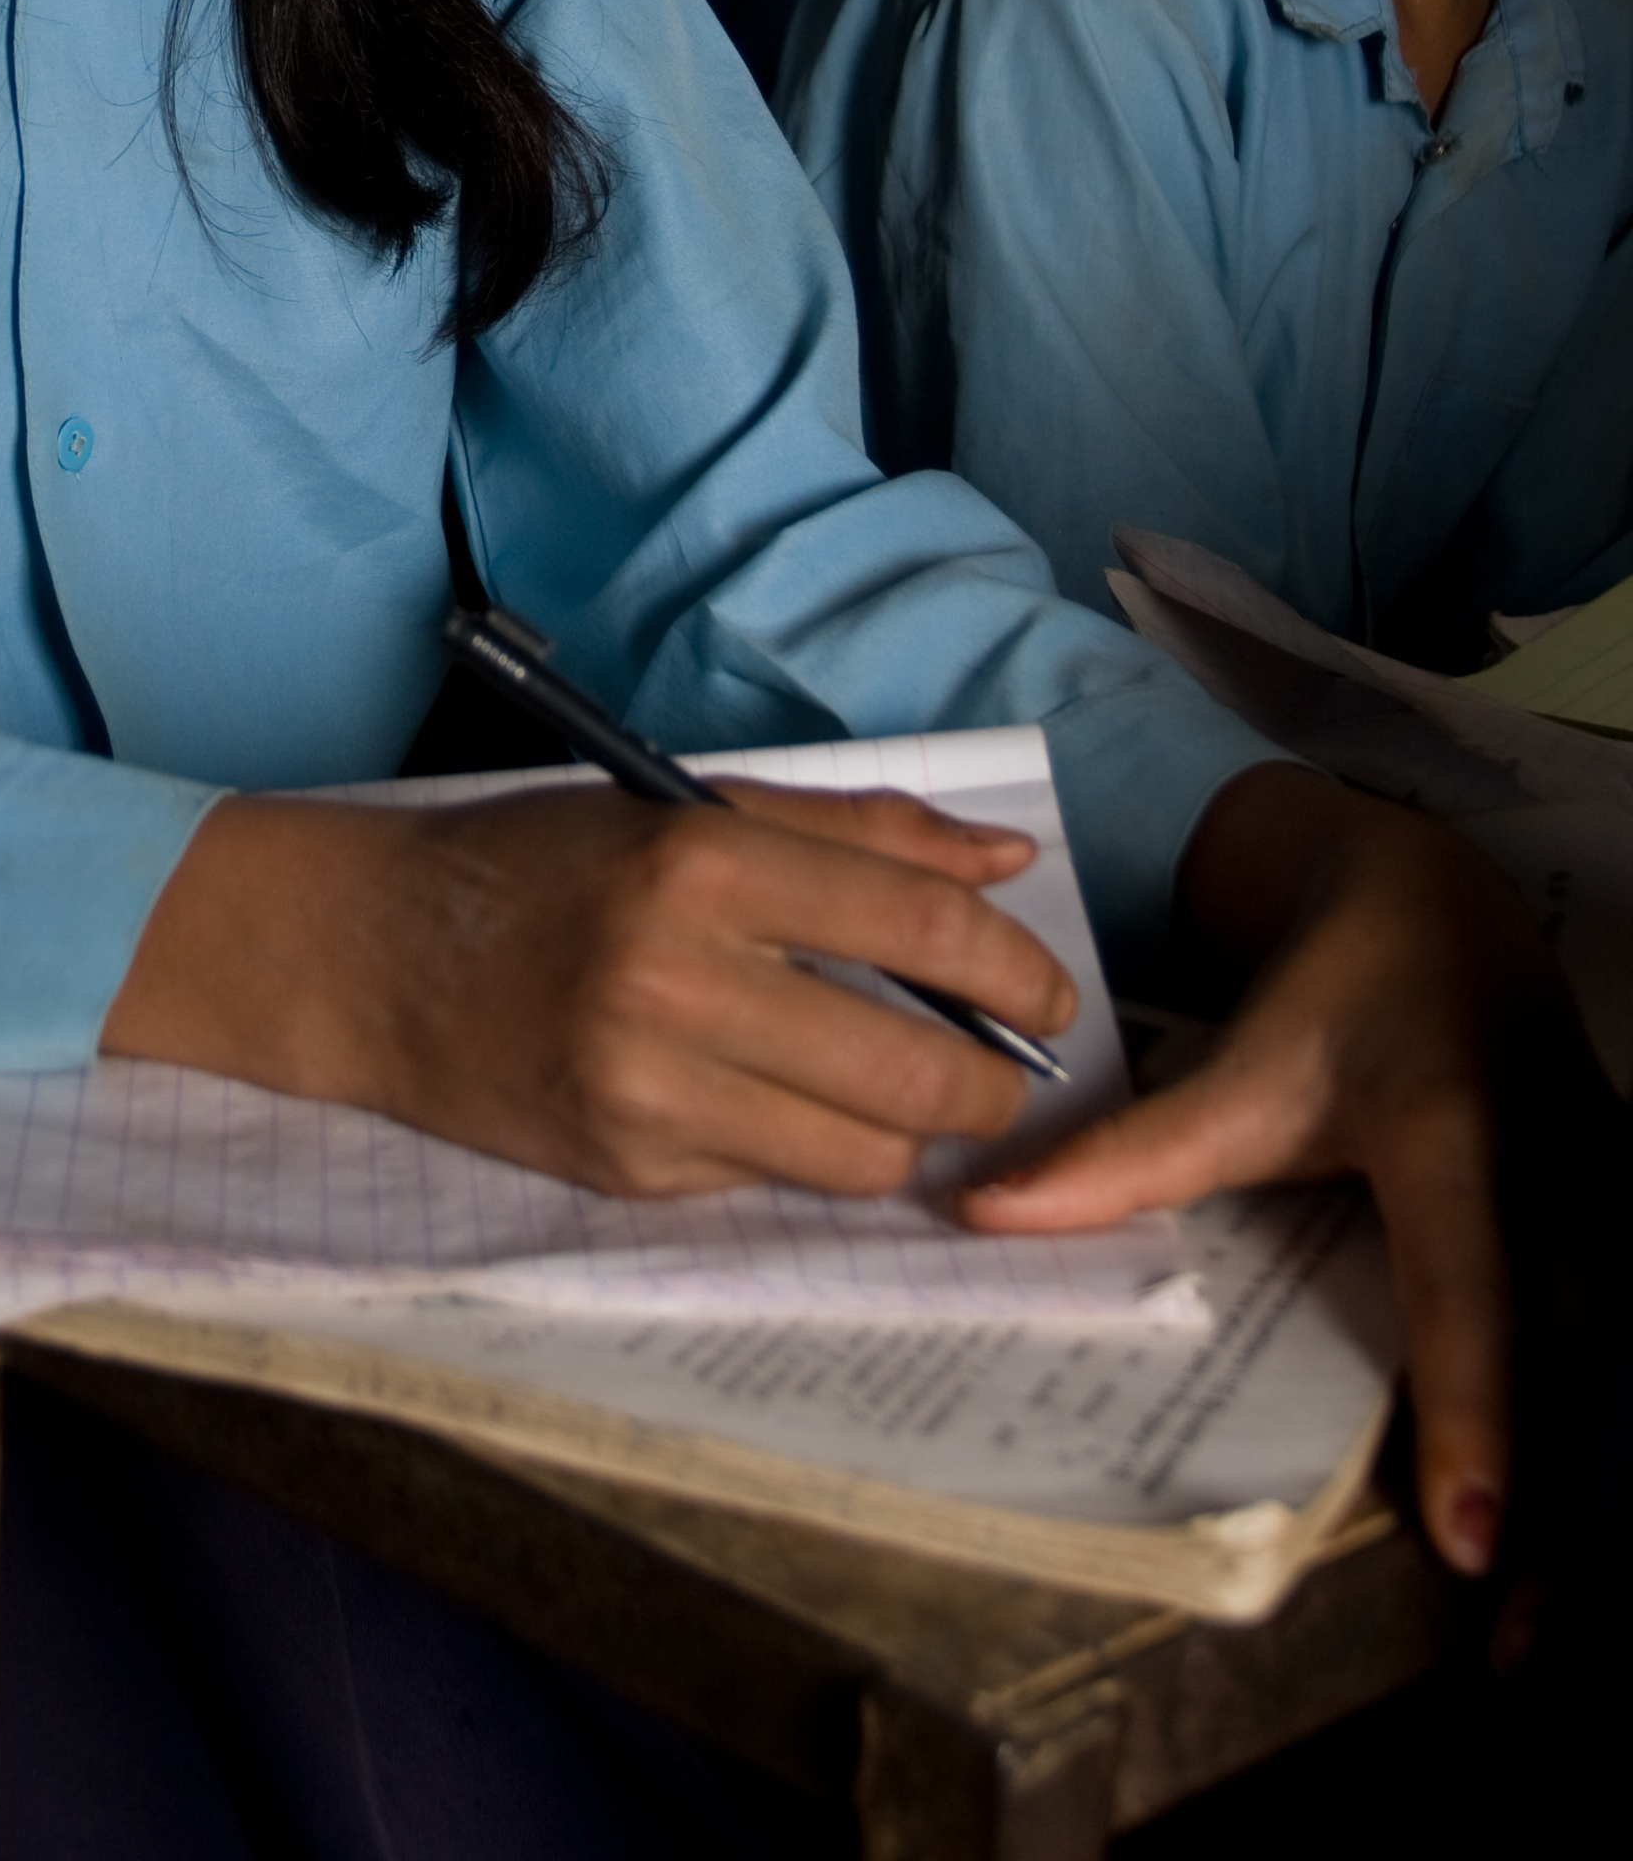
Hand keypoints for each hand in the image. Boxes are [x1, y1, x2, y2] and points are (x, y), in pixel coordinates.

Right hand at [103, 778, 1074, 1198]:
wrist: (372, 955)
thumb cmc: (540, 862)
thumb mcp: (685, 808)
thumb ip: (855, 832)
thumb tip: (1006, 859)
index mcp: (699, 863)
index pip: (917, 923)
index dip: (1014, 969)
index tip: (1049, 991)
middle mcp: (676, 981)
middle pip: (913, 1069)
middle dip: (987, 1080)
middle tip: (995, 1067)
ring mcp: (647, 1091)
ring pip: (860, 1152)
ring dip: (900, 1128)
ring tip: (883, 1085)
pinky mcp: (625, 1170)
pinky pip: (771, 1179)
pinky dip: (795, 1146)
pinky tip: (760, 1097)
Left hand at [962, 765, 1608, 1577]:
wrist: (1441, 909)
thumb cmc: (1339, 992)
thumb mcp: (1240, 1067)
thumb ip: (1128, 1154)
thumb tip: (988, 1212)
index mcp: (1452, 1135)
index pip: (1467, 1292)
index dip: (1473, 1412)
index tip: (1470, 1537)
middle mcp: (1557, 1178)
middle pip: (1574, 1365)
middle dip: (1557, 1507)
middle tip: (1515, 1647)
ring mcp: (1612, 1204)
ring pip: (1618, 1369)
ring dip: (1589, 1495)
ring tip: (1539, 1632)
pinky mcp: (1631, 1228)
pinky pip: (1627, 1351)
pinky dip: (1605, 1445)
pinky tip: (1570, 1545)